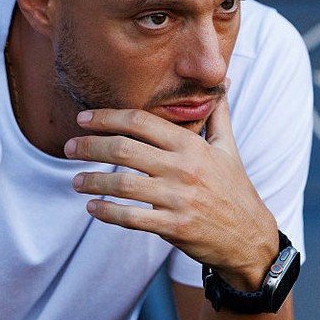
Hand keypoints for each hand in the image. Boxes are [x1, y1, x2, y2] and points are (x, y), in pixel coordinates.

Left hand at [63, 95, 277, 290]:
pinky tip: (92, 208)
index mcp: (191, 145)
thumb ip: (219, 115)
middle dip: (89, 147)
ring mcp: (178, 198)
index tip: (84, 119)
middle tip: (68, 148)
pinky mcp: (174, 226)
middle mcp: (183, 168)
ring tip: (76, 181)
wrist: (250, 237)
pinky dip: (107, 212)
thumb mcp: (229, 148)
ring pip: (122, 185)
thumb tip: (223, 83)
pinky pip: (131, 218)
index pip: (140, 122)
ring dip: (92, 182)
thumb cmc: (235, 189)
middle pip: (123, 149)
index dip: (107, 118)